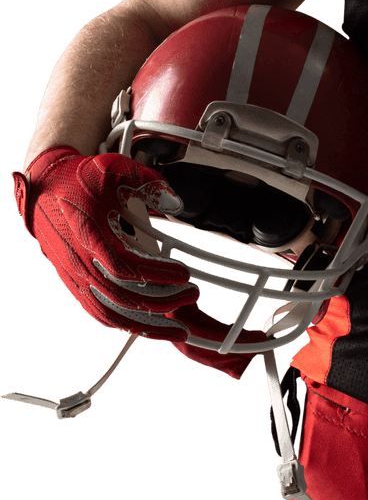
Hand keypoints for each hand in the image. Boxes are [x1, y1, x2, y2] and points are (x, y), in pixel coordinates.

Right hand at [12, 145, 199, 340]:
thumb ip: (150, 184)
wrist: (45, 189)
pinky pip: (99, 312)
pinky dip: (124, 323)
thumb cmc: (80, 180)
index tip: (185, 275)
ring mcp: (76, 276)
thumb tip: (177, 202)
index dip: (158, 275)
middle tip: (192, 295)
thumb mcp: (116, 169)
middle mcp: (81, 262)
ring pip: (110, 314)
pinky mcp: (75, 282)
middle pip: (123, 297)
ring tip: (175, 330)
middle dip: (162, 302)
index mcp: (91, 235)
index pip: (126, 267)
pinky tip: (146, 326)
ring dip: (146, 326)